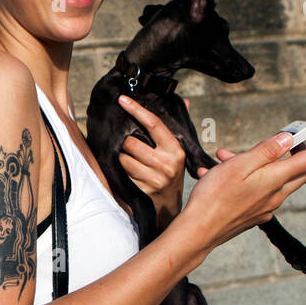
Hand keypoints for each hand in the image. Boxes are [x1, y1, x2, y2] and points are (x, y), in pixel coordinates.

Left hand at [117, 93, 188, 226]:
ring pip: (123, 158)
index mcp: (175, 150)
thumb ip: (176, 128)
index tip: (123, 99)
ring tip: (130, 160)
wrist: (169, 205)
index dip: (137, 110)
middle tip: (130, 145)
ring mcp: (154, 178)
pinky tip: (127, 171)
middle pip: (131, 143)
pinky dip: (120, 170)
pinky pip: (121, 173)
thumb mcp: (177, 152)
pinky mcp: (142, 190)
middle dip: (126, 142)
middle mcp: (166, 164)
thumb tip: (185, 101)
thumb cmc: (170, 171)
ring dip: (121, 157)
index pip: (154, 124)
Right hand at [184, 115, 305, 252]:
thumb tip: (289, 139)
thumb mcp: (240, 165)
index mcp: (276, 179)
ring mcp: (266, 207)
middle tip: (277, 138)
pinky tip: (218, 175)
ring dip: (257, 162)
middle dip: (293, 149)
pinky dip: (247, 178)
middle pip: (299, 169)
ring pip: (274, 178)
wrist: (198, 231)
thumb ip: (267, 151)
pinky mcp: (254, 214)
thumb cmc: (215, 197)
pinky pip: (259, 191)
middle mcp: (277, 195)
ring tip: (224, 156)